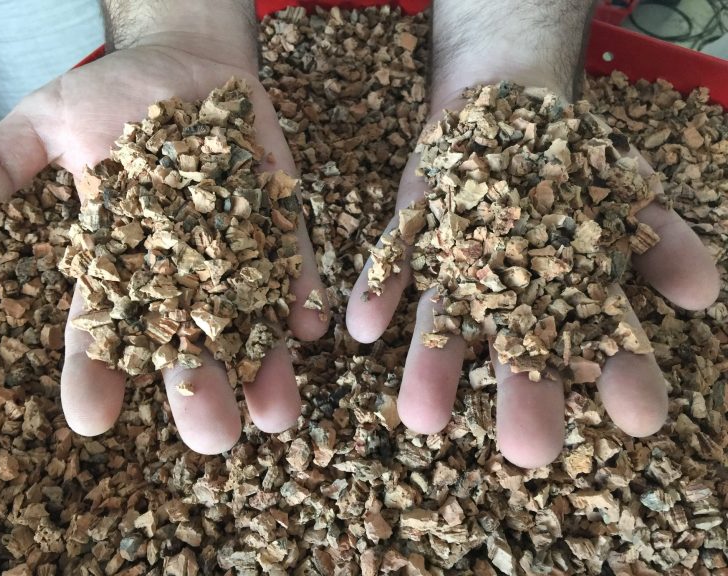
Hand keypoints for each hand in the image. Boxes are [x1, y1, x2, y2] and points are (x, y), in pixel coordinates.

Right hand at [0, 26, 327, 453]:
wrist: (186, 63)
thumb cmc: (113, 95)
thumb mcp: (48, 122)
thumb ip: (1, 164)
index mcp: (119, 262)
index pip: (103, 328)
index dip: (96, 373)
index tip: (93, 417)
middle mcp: (180, 273)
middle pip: (187, 343)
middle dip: (198, 390)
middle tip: (212, 439)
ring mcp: (235, 253)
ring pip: (250, 323)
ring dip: (266, 368)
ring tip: (276, 414)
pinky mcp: (278, 225)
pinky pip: (292, 268)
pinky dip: (301, 298)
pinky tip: (310, 329)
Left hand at [345, 0, 719, 468]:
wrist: (501, 101)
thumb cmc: (568, 155)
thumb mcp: (625, 186)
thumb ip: (659, 236)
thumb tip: (701, 293)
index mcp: (566, 291)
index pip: (602, 341)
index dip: (622, 378)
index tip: (640, 419)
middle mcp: (505, 295)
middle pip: (515, 351)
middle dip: (523, 397)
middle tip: (529, 451)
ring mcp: (451, 268)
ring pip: (442, 324)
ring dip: (431, 367)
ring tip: (423, 418)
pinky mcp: (408, 236)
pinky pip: (387, 266)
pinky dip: (376, 291)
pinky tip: (365, 327)